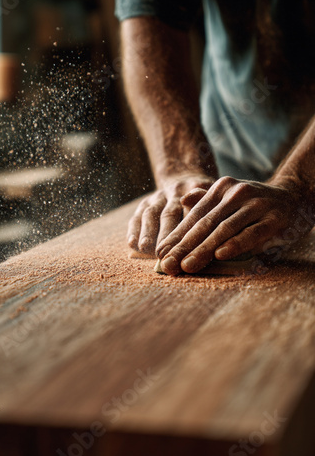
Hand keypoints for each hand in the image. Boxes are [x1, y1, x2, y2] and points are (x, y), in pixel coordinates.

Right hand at [127, 174, 214, 254]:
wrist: (185, 178)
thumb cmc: (206, 198)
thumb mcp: (215, 197)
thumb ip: (210, 208)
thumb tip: (207, 224)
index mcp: (195, 189)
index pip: (193, 211)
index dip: (189, 230)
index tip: (189, 247)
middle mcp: (174, 192)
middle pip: (170, 213)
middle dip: (166, 234)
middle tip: (165, 253)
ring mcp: (158, 196)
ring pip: (151, 213)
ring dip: (147, 231)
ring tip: (146, 247)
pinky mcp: (145, 203)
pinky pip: (137, 216)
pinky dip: (134, 230)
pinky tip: (133, 244)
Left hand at [156, 176, 313, 274]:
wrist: (293, 195)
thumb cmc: (254, 203)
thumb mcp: (229, 196)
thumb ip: (206, 200)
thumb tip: (183, 200)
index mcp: (221, 189)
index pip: (194, 216)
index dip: (177, 235)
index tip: (161, 253)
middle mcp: (236, 193)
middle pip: (205, 223)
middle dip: (184, 246)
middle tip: (168, 264)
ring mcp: (255, 204)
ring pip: (224, 229)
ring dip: (204, 249)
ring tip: (187, 266)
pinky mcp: (274, 218)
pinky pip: (251, 233)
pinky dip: (236, 244)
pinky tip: (220, 255)